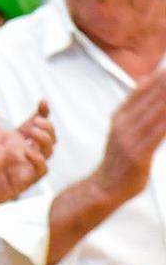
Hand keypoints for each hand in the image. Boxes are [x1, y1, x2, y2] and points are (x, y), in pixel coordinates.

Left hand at [0, 101, 54, 210]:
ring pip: (49, 151)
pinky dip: (39, 158)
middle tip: (36, 121)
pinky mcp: (25, 179)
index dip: (43, 112)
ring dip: (46, 139)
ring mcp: (26, 165)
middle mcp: (25, 151)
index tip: (42, 101)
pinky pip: (42, 169)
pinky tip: (27, 150)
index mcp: (16, 138)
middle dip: (47, 126)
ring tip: (33, 130)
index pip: (36, 123)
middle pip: (48, 137)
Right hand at [90, 71, 165, 205]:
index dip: (157, 78)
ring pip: (155, 114)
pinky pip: (157, 135)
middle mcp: (123, 124)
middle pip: (150, 100)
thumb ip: (134, 107)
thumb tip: (145, 80)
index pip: (141, 91)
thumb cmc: (120, 159)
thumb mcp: (122, 129)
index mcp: (119, 117)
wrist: (104, 186)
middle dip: (165, 86)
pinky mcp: (138, 154)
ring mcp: (129, 139)